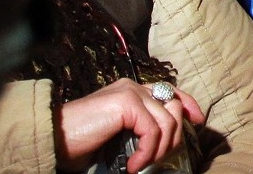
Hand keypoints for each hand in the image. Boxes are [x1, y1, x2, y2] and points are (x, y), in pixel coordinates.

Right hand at [53, 77, 203, 173]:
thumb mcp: (116, 135)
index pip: (170, 91)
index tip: (198, 121)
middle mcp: (133, 87)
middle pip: (174, 106)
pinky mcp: (126, 103)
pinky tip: (134, 166)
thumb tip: (162, 143)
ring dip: (158, 150)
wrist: (54, 139)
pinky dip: (147, 152)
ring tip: (140, 166)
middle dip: (174, 136)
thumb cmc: (80, 142)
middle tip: (155, 160)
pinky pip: (153, 130)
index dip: (188, 104)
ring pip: (167, 121)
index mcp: (131, 91)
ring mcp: (130, 92)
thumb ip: (137, 130)